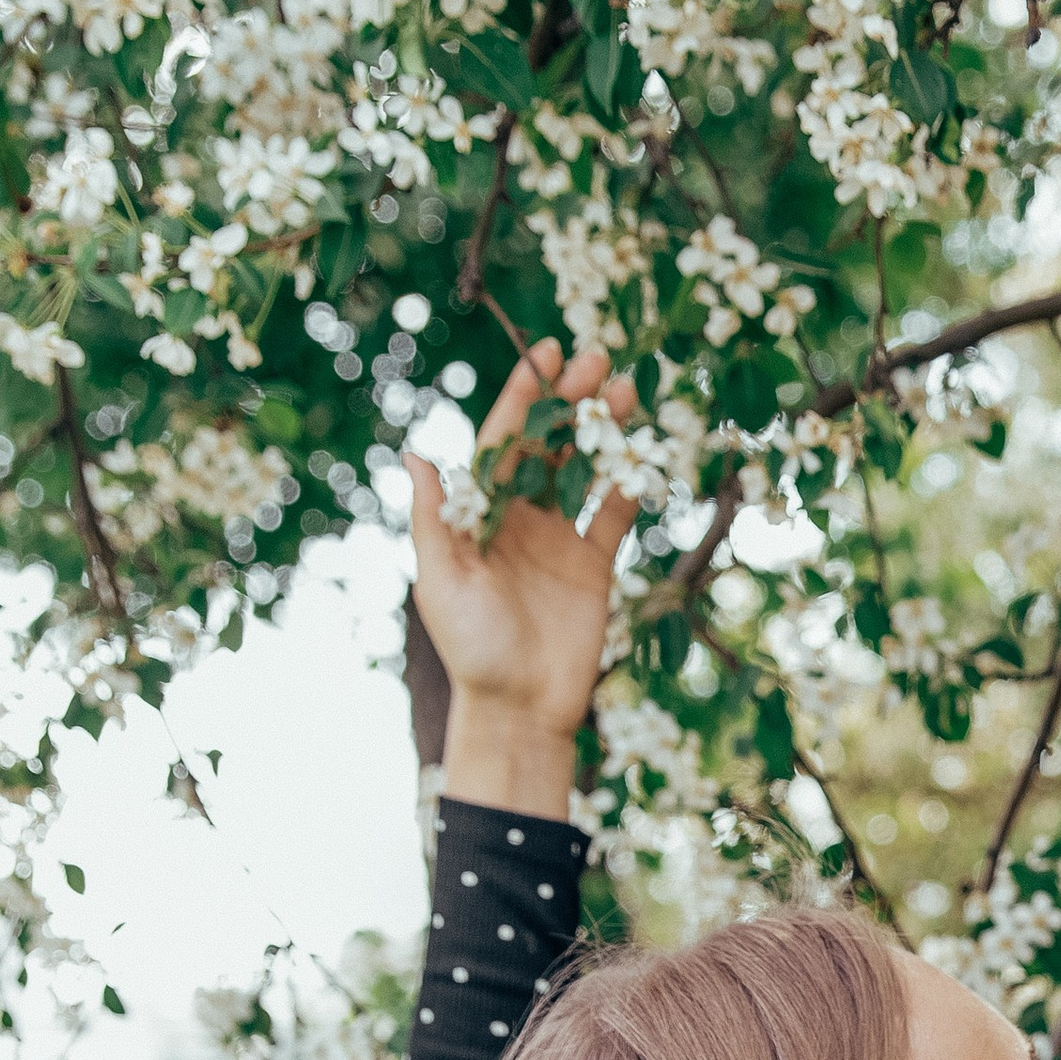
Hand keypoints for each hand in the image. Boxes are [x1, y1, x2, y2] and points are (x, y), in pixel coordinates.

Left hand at [410, 339, 639, 816]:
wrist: (519, 707)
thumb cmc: (469, 646)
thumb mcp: (441, 580)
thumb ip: (434, 518)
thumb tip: (416, 454)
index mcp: (479, 512)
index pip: (503, 440)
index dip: (524, 395)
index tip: (546, 352)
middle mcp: (519, 516)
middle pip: (549, 444)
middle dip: (571, 399)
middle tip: (599, 357)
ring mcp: (559, 538)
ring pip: (585, 468)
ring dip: (604, 429)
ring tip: (626, 391)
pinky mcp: (594, 564)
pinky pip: (615, 513)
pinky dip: (630, 484)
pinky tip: (645, 454)